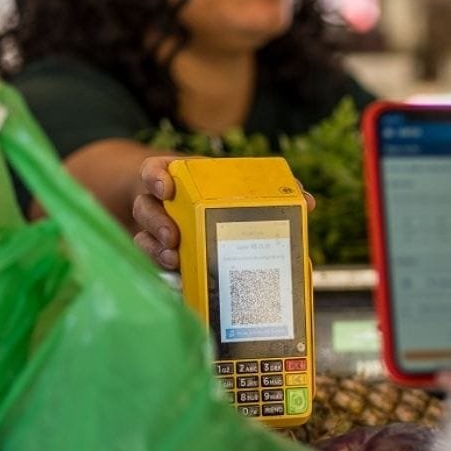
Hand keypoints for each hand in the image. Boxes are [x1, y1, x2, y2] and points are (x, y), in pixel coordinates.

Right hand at [132, 157, 315, 270]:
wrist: (202, 215)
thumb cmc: (220, 198)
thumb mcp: (238, 189)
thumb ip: (270, 192)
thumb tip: (307, 202)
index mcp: (179, 179)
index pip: (153, 171)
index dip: (155, 177)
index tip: (167, 189)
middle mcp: (162, 202)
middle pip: (145, 207)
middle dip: (157, 222)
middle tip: (173, 237)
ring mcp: (156, 228)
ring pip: (143, 236)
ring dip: (157, 248)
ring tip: (175, 260)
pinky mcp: (160, 253)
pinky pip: (150, 261)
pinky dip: (161, 269)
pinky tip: (179, 278)